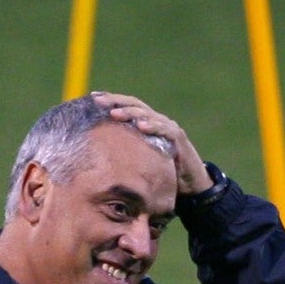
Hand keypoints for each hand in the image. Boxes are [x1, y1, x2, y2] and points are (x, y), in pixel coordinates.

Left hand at [91, 92, 213, 194]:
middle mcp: (158, 121)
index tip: (92, 98)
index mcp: (147, 123)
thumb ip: (126, 153)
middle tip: (98, 101)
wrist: (191, 185)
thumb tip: (99, 155)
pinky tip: (141, 126)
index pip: (128, 106)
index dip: (112, 100)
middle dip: (116, 101)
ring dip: (130, 113)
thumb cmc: (163, 172)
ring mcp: (169, 128)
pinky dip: (153, 126)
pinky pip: (165, 130)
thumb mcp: (140, 161)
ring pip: (148, 115)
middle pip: (135, 105)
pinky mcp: (179, 139)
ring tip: (114, 113)